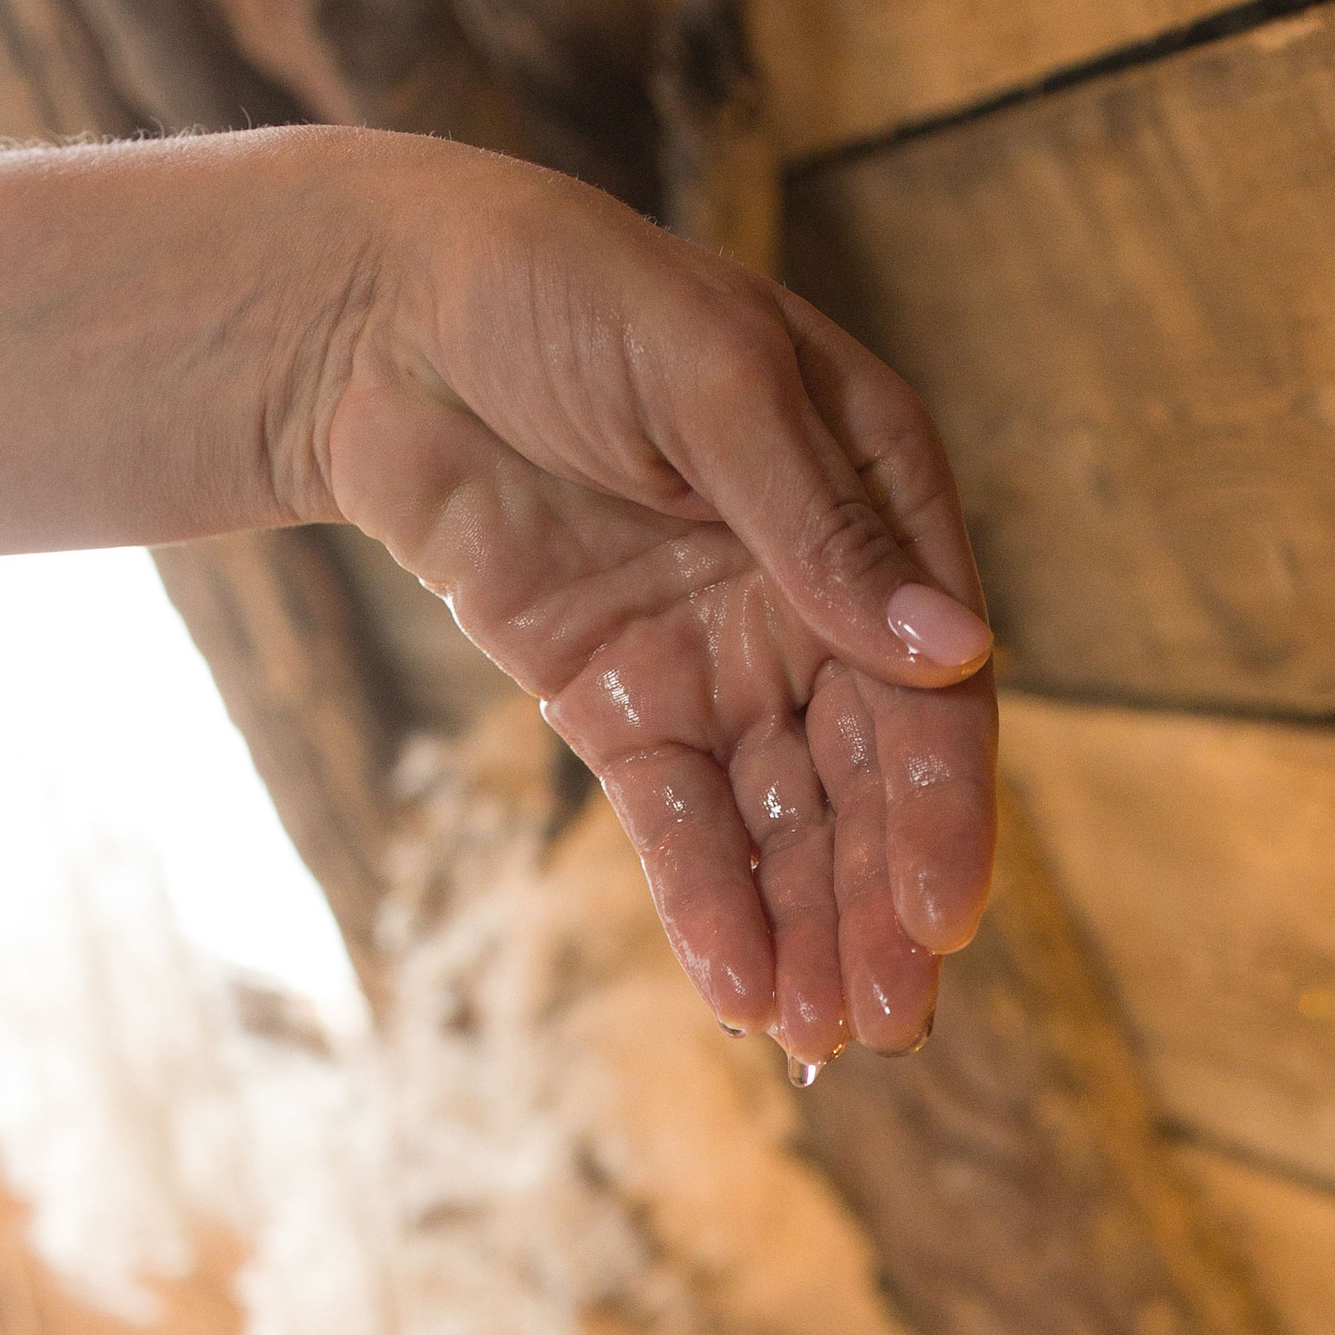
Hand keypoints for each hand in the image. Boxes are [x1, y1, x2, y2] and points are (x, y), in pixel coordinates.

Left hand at [308, 147, 996, 1064]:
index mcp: (876, 498)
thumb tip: (956, 654)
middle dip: (877, 905)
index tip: (940, 917)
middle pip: (868, 780)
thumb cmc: (561, 293)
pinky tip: (735, 992)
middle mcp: (814, 596)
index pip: (934, 684)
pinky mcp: (623, 708)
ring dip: (805, 932)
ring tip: (816, 1041)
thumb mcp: (707, 381)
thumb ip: (822, 525)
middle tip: (884, 1022)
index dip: (942, 807)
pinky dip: (709, 908)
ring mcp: (720, 660)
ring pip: (784, 824)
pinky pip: (680, 828)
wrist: (378, 314)